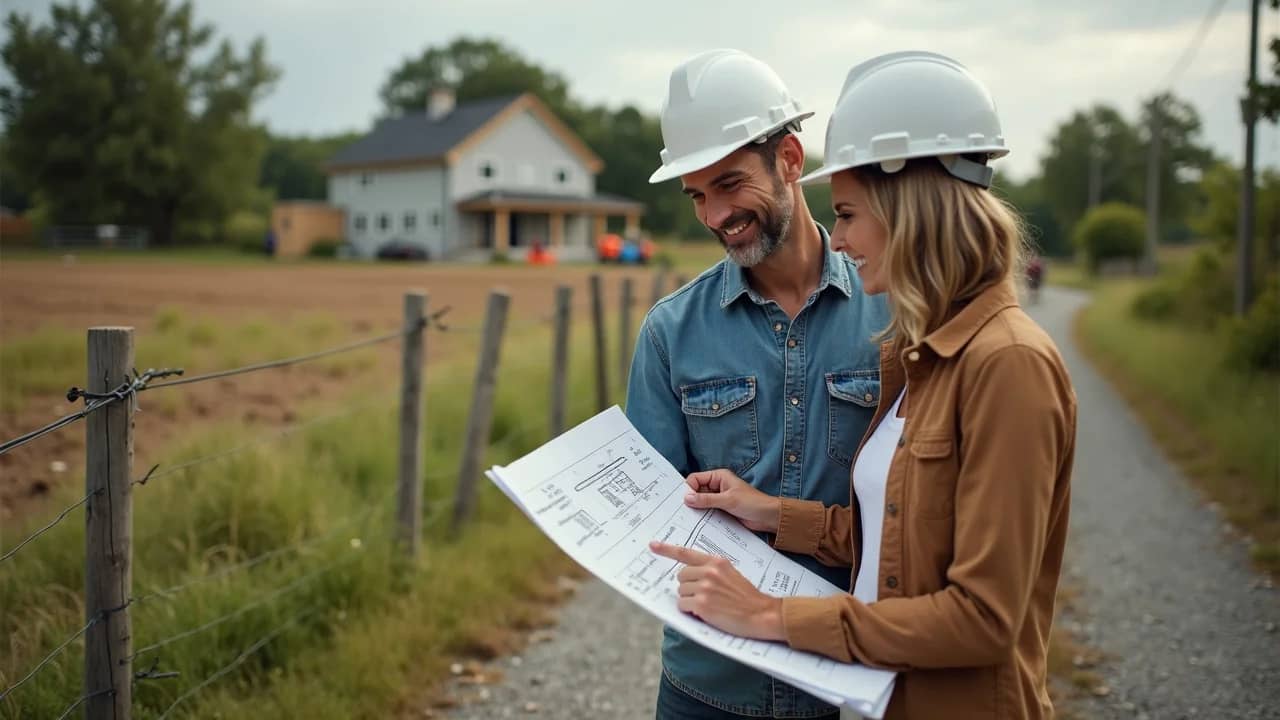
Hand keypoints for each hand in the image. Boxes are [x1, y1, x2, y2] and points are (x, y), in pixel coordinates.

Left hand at [648, 541, 785, 640]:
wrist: (762, 614)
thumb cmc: (746, 597)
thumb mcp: (730, 574)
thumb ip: (712, 569)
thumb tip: (690, 574)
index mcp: (716, 562)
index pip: (686, 553)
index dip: (667, 549)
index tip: (653, 545)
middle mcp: (709, 571)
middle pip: (680, 576)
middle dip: (688, 586)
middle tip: (703, 595)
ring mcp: (705, 588)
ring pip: (681, 592)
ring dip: (690, 600)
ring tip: (709, 605)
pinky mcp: (702, 604)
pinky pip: (683, 606)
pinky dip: (690, 611)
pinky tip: (705, 613)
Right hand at [683, 469, 779, 532]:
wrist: (768, 517)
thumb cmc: (752, 503)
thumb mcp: (728, 500)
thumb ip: (707, 499)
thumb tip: (687, 498)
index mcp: (718, 477)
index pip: (695, 479)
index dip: (689, 489)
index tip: (685, 501)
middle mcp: (717, 486)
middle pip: (696, 490)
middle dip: (691, 500)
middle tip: (684, 511)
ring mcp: (719, 498)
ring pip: (701, 502)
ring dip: (697, 509)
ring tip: (690, 518)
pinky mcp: (721, 509)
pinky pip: (708, 511)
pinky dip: (703, 515)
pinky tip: (698, 523)